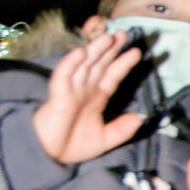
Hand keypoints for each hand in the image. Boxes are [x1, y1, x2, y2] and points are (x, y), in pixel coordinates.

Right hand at [31, 32, 145, 165]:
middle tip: (123, 33)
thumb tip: (140, 118)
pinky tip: (80, 52)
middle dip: (111, 49)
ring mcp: (71, 90)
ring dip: (95, 50)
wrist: (49, 155)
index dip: (124, 63)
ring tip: (108, 37)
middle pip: (100, 64)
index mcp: (97, 97)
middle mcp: (85, 89)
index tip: (136, 51)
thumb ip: (122, 129)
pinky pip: (64, 75)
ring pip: (85, 65)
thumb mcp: (105, 139)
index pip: (113, 75)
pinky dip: (71, 63)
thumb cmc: (73, 145)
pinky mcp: (58, 94)